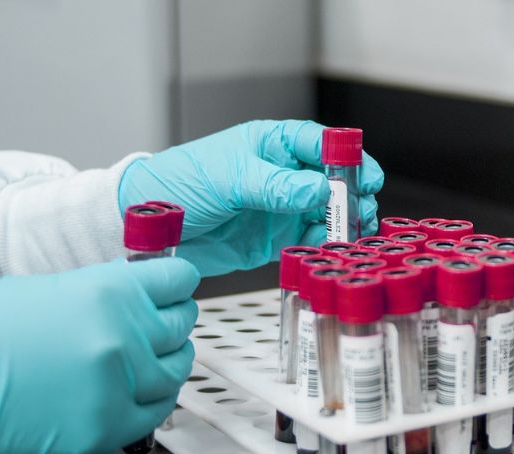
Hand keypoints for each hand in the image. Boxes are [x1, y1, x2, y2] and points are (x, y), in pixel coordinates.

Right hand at [0, 258, 199, 453]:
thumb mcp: (54, 291)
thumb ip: (107, 292)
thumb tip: (142, 294)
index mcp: (111, 291)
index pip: (179, 280)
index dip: (177, 284)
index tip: (176, 288)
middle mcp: (124, 334)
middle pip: (183, 323)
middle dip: (173, 320)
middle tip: (162, 324)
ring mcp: (121, 382)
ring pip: (177, 368)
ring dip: (170, 360)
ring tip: (155, 359)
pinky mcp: (109, 424)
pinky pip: (158, 410)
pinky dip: (156, 398)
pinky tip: (144, 391)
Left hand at [118, 120, 384, 275]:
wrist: (146, 226)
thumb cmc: (179, 183)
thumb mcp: (230, 179)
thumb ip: (277, 186)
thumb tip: (320, 189)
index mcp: (271, 145)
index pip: (321, 144)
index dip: (347, 158)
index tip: (366, 176)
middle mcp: (281, 175)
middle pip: (332, 181)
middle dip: (351, 196)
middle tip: (361, 212)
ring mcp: (280, 208)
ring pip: (325, 213)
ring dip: (340, 224)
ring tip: (348, 236)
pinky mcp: (274, 239)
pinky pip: (308, 240)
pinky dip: (321, 245)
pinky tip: (326, 249)